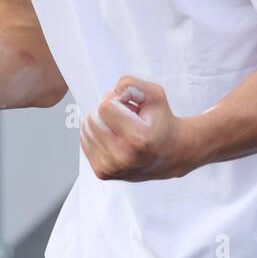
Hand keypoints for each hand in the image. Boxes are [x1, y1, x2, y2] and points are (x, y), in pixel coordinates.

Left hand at [79, 77, 193, 181]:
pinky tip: (115, 139)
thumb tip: (110, 93)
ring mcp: (111, 168)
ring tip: (122, 130)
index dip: (116, 101)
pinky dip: (97, 135)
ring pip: (86, 130)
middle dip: (107, 113)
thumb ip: (132, 84)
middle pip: (92, 120)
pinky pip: (85, 143)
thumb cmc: (161, 122)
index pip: (105, 107)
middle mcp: (124, 157)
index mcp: (139, 139)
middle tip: (127, 119)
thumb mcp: (155, 95)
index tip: (131, 107)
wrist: (171, 154)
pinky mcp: (103, 173)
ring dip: (102, 124)